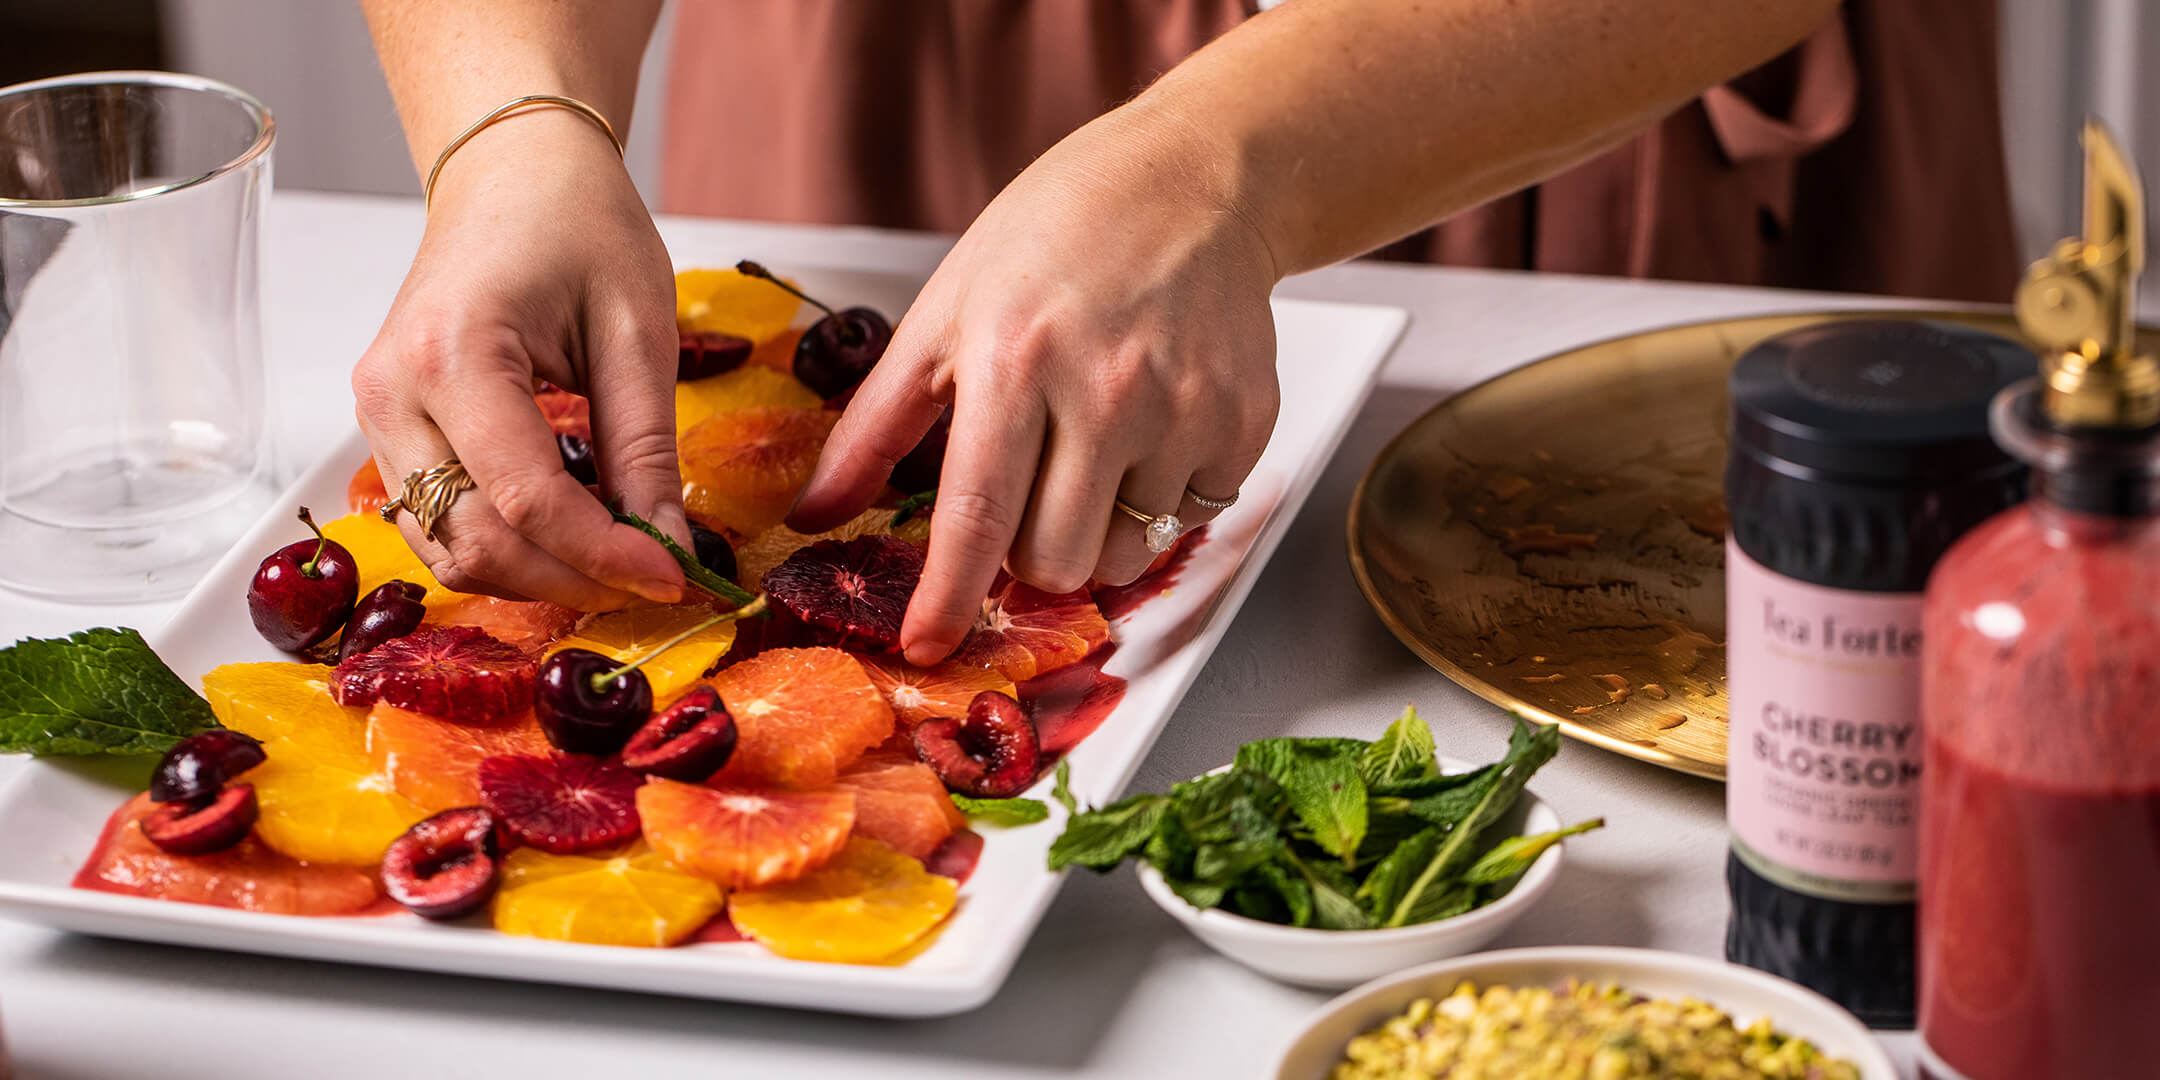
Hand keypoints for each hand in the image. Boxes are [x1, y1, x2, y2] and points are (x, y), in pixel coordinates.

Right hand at [351, 114, 686, 608]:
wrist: (512, 174)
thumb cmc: (578, 226)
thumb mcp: (638, 330)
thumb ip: (646, 449)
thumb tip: (667, 550)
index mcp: (452, 356)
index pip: (528, 501)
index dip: (605, 557)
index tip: (676, 579)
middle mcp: (392, 395)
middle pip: (475, 542)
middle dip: (571, 578)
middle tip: (654, 577)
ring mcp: (375, 417)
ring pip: (448, 549)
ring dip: (535, 574)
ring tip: (617, 557)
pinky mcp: (386, 431)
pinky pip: (437, 523)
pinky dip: (505, 547)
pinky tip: (570, 531)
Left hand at [789, 106, 1282, 664]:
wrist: (1189, 186)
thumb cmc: (1053, 240)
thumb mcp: (944, 312)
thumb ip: (875, 425)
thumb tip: (813, 514)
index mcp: (1015, 359)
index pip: (977, 515)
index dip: (948, 597)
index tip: (928, 646)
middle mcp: (1107, 391)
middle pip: (1055, 560)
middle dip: (1026, 558)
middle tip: (1026, 499)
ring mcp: (1186, 410)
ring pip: (1126, 557)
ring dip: (1097, 535)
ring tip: (1093, 456)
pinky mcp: (1245, 423)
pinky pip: (1191, 521)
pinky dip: (1162, 502)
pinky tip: (1151, 433)